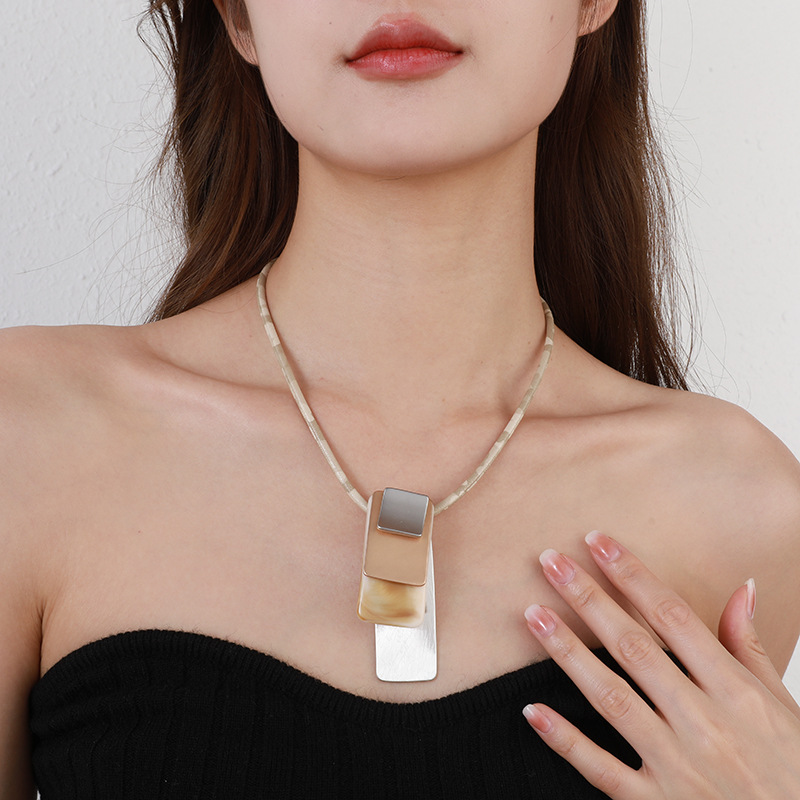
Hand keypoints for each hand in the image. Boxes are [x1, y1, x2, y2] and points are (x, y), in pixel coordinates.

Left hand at [522, 531, 799, 798]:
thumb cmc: (794, 776)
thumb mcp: (785, 709)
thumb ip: (752, 649)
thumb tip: (741, 588)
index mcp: (737, 694)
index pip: (674, 617)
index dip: (632, 574)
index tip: (598, 542)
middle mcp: (704, 724)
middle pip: (634, 647)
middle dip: (588, 599)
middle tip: (551, 562)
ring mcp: (678, 767)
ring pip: (611, 698)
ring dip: (567, 653)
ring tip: (533, 615)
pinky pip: (602, 769)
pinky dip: (565, 740)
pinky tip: (532, 710)